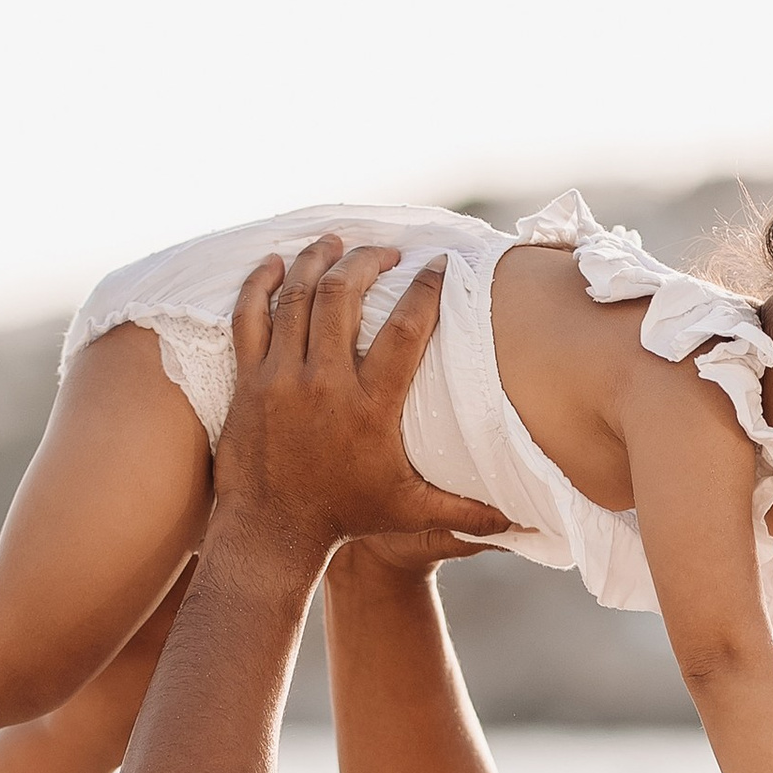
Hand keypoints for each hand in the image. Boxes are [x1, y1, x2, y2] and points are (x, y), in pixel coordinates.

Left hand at [214, 240, 508, 573]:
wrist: (271, 532)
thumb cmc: (344, 518)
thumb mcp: (409, 511)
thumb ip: (465, 509)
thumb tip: (523, 521)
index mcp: (370, 407)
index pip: (405, 330)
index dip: (426, 289)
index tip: (439, 263)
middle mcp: (324, 384)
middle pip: (344, 295)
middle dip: (366, 260)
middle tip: (384, 251)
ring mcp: (281, 379)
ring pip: (297, 297)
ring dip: (318, 259)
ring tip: (335, 240)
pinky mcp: (248, 381)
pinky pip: (249, 318)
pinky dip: (259, 284)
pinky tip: (275, 262)